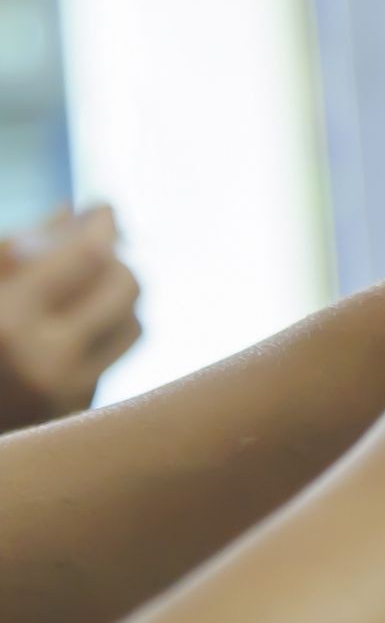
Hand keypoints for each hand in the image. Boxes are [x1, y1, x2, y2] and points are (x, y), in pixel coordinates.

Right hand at [0, 207, 141, 431]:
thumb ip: (16, 247)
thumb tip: (79, 211)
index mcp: (8, 321)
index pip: (92, 256)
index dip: (101, 225)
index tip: (102, 209)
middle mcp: (45, 362)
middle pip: (127, 285)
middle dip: (115, 262)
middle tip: (94, 251)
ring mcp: (67, 394)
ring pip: (134, 322)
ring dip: (116, 300)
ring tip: (76, 292)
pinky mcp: (78, 413)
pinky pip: (114, 357)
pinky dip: (102, 335)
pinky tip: (68, 330)